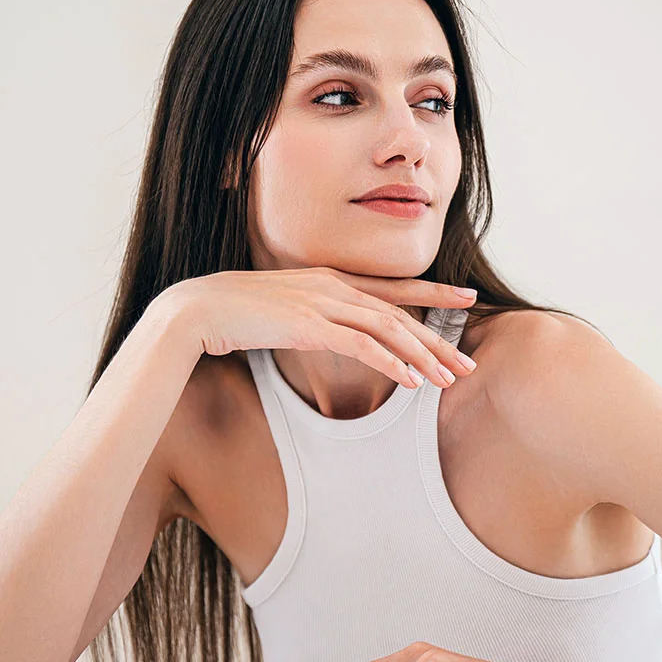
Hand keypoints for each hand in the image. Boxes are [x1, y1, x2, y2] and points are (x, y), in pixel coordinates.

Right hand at [153, 266, 477, 389]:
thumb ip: (311, 317)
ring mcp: (321, 302)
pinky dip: (390, 363)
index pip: (391, 288)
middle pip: (398, 312)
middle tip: (467, 362)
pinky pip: (361, 346)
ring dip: (421, 355)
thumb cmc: (233, 314)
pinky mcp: (308, 325)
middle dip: (438, 338)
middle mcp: (331, 285)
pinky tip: (411, 382)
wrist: (194, 310)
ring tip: (447, 380)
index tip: (465, 298)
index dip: (432, 293)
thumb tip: (327, 332)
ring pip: (387, 328)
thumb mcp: (282, 311)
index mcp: (328, 278)